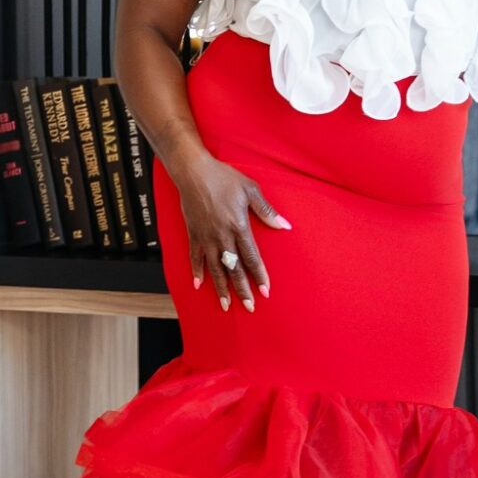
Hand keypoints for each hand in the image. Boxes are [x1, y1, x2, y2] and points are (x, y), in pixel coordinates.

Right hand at [173, 152, 291, 310]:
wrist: (193, 171)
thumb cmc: (223, 177)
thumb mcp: (250, 190)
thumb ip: (266, 210)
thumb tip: (284, 225)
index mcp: (239, 226)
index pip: (251, 258)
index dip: (259, 276)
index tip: (265, 291)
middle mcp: (222, 236)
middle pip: (234, 269)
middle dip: (242, 289)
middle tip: (249, 306)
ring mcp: (206, 237)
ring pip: (215, 268)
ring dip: (221, 288)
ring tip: (226, 305)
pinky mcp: (193, 234)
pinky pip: (195, 258)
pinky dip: (197, 272)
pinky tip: (199, 285)